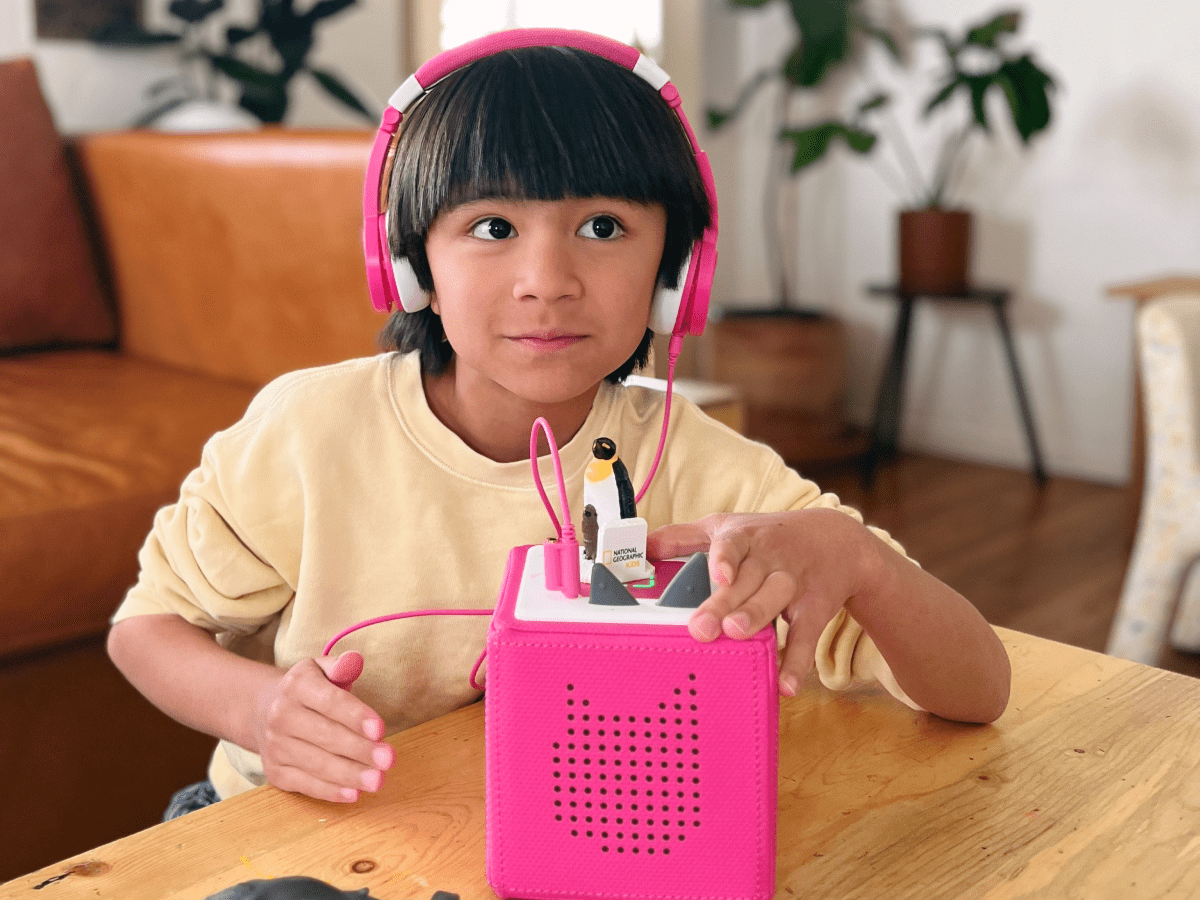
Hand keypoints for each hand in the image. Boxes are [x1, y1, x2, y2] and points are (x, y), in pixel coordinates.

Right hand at [252, 650, 395, 802]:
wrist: (262, 710)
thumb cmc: (308, 690)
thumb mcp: (321, 669)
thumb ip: (341, 666)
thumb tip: (355, 661)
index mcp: (296, 685)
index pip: (330, 702)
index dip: (355, 716)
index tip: (380, 729)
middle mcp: (281, 715)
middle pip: (326, 736)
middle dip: (360, 750)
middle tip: (388, 759)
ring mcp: (276, 746)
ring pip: (317, 764)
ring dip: (350, 774)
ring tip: (377, 780)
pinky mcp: (275, 772)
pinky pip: (306, 784)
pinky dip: (330, 792)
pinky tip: (353, 794)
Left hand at [647, 509, 878, 697]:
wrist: (837, 541)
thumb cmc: (770, 537)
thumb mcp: (728, 527)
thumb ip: (683, 537)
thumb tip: (643, 547)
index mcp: (745, 540)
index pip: (733, 545)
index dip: (724, 558)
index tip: (717, 574)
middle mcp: (769, 560)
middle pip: (746, 581)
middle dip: (725, 604)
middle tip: (702, 628)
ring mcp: (793, 584)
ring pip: (775, 600)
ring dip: (756, 618)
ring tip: (736, 635)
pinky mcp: (814, 610)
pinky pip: (805, 636)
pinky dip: (796, 662)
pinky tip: (785, 684)